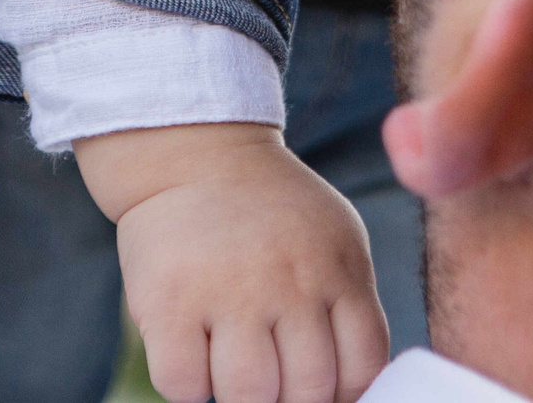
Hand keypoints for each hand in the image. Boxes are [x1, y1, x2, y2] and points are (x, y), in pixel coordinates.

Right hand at [77, 124, 390, 402]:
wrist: (197, 154)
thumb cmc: (271, 216)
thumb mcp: (332, 244)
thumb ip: (349, 309)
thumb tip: (355, 392)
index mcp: (338, 269)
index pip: (363, 367)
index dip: (344, 396)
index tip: (321, 388)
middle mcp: (290, 281)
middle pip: (307, 390)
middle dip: (290, 398)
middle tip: (273, 379)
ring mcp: (230, 290)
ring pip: (248, 396)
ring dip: (240, 396)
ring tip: (233, 363)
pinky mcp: (169, 300)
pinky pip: (184, 385)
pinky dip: (189, 387)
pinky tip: (194, 353)